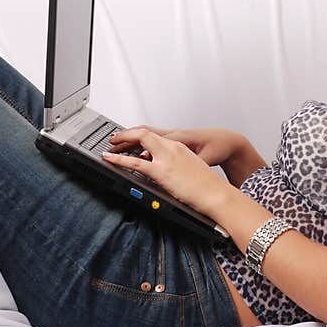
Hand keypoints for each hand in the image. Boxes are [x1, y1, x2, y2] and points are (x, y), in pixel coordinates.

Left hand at [101, 127, 230, 214]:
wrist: (216, 193)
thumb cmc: (207, 186)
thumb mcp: (191, 169)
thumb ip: (177, 167)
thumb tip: (169, 173)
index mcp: (179, 147)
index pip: (154, 135)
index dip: (139, 135)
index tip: (130, 139)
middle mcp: (172, 148)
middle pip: (144, 133)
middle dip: (127, 134)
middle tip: (115, 139)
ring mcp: (166, 158)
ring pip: (139, 141)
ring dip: (121, 142)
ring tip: (110, 147)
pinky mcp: (162, 171)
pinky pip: (135, 162)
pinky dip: (119, 159)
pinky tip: (110, 159)